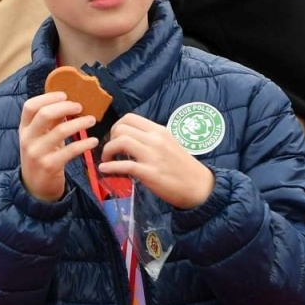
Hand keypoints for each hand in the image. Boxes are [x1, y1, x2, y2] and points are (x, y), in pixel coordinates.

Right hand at [18, 92, 97, 202]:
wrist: (35, 188)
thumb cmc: (41, 157)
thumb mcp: (39, 138)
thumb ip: (48, 122)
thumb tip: (66, 102)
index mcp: (24, 129)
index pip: (30, 106)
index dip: (48, 97)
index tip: (64, 95)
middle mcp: (27, 139)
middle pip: (44, 114)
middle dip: (65, 107)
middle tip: (80, 106)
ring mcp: (37, 153)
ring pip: (60, 130)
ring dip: (79, 123)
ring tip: (91, 120)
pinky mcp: (50, 165)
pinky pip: (71, 150)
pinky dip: (85, 144)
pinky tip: (93, 141)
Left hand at [98, 114, 214, 209]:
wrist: (200, 187)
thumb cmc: (183, 166)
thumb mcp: (168, 144)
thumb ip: (150, 138)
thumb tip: (129, 137)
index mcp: (159, 131)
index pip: (129, 118)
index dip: (116, 126)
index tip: (115, 138)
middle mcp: (155, 140)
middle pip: (121, 129)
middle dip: (109, 139)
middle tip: (111, 151)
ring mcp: (153, 156)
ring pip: (121, 142)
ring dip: (108, 151)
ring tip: (108, 159)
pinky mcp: (151, 173)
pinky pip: (125, 166)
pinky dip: (110, 167)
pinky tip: (105, 169)